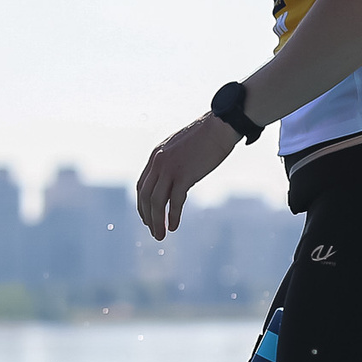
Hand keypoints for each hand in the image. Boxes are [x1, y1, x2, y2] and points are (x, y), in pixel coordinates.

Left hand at [135, 115, 240, 239]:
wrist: (220, 126)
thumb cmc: (205, 137)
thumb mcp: (181, 149)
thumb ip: (173, 163)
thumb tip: (174, 180)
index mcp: (156, 156)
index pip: (141, 185)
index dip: (142, 204)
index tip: (147, 217)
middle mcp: (158, 162)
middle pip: (145, 196)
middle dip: (147, 217)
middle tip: (153, 231)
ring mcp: (170, 168)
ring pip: (156, 201)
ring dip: (157, 221)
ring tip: (160, 235)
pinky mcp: (185, 174)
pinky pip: (175, 201)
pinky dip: (172, 216)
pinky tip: (173, 226)